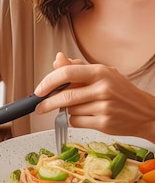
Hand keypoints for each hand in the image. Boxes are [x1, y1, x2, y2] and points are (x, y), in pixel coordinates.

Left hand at [34, 52, 154, 140]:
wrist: (145, 112)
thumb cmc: (120, 91)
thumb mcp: (101, 73)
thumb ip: (76, 67)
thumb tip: (57, 59)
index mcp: (100, 72)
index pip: (66, 73)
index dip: (48, 82)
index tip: (39, 90)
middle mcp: (103, 88)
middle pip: (65, 96)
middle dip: (47, 102)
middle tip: (39, 106)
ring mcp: (104, 107)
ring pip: (70, 109)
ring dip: (67, 110)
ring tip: (81, 106)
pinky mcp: (104, 123)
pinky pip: (76, 121)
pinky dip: (74, 119)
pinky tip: (86, 116)